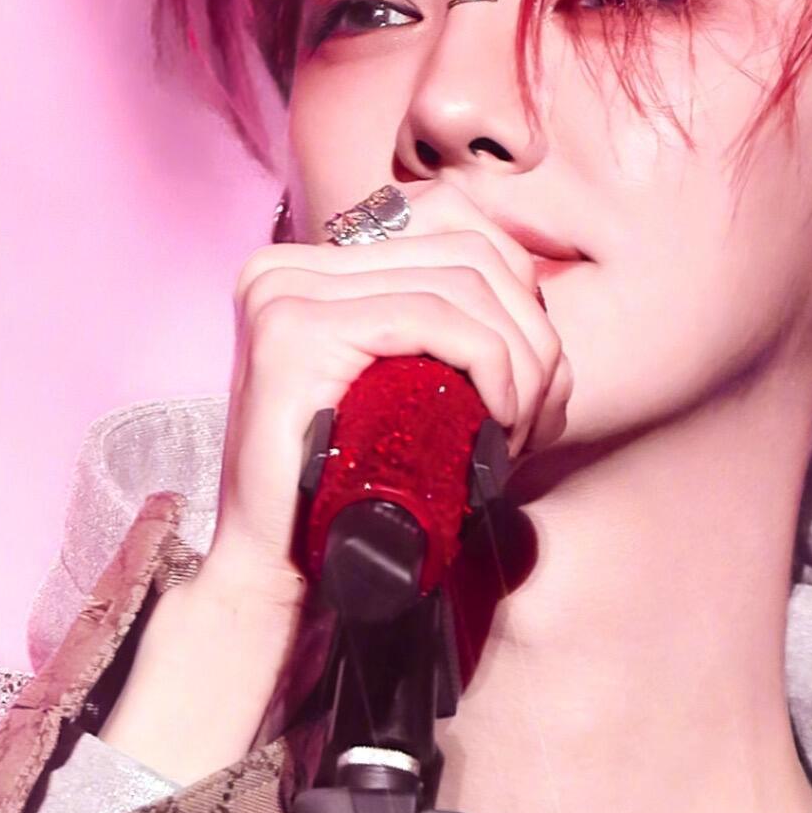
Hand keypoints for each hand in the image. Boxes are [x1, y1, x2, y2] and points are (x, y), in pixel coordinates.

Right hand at [95, 199, 572, 783]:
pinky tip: (500, 421)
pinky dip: (489, 364)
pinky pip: (429, 318)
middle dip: (532, 338)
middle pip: (467, 256)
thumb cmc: (345, 494)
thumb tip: (538, 302)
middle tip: (539, 422)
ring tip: (518, 433)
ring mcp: (282, 291)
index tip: (540, 391)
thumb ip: (440, 338)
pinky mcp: (293, 330)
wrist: (271, 572)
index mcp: (311, 269)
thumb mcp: (399, 396)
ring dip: (519, 362)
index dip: (523, 307)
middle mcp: (287, 265)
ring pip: (459, 285)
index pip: (457, 240)